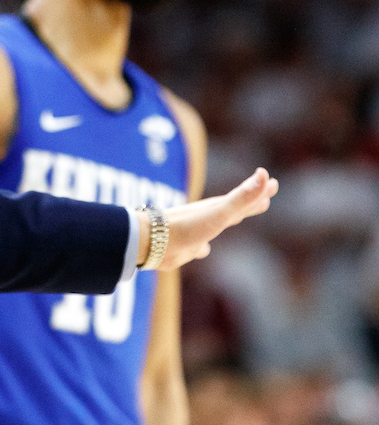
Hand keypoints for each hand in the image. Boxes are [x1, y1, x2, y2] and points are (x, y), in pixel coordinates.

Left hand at [139, 168, 277, 270]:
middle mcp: (208, 218)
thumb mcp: (219, 213)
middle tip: (265, 197)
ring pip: (216, 226)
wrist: (151, 243)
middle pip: (234, 209)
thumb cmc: (187, 227)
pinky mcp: (186, 249)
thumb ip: (242, 197)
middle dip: (250, 203)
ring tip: (234, 219)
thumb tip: (264, 174)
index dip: (261, 191)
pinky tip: (202, 250)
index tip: (273, 183)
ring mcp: (197, 233)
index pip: (246, 198)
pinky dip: (204, 248)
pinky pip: (200, 248)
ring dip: (227, 221)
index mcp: (218, 209)